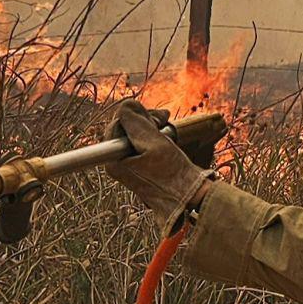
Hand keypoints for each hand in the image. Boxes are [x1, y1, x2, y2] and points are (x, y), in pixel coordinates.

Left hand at [103, 100, 211, 226]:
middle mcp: (117, 163)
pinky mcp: (140, 166)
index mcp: (114, 160)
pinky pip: (142, 143)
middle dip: (145, 120)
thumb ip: (135, 122)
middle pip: (125, 128)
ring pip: (135, 134)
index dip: (137, 117)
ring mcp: (128, 165)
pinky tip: (166, 137)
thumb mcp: (154, 142)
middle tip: (164, 121)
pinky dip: (154, 136)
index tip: (156, 122)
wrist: (188, 197)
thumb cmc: (172, 174)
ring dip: (152, 127)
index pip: (118, 123)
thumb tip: (125, 105)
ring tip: (167, 130)